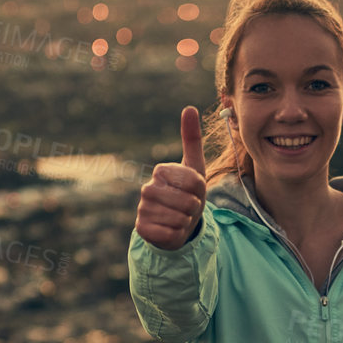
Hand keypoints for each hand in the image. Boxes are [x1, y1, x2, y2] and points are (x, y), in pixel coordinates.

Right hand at [134, 105, 206, 250]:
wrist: (175, 223)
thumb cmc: (187, 194)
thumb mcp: (194, 168)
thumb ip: (192, 139)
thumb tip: (189, 107)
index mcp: (161, 171)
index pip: (193, 181)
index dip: (200, 190)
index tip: (194, 191)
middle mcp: (148, 188)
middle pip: (188, 201)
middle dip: (194, 208)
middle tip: (187, 207)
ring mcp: (143, 209)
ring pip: (180, 219)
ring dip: (186, 222)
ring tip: (179, 217)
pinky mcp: (142, 229)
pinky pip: (170, 234)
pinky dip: (176, 235)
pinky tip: (170, 230)